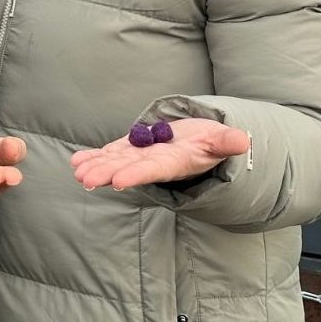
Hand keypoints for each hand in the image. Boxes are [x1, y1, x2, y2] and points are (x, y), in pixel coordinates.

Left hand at [70, 118, 249, 190]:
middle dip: (106, 173)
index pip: (154, 170)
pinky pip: (110, 153)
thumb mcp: (220, 139)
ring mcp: (139, 157)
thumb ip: (227, 142)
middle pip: (128, 168)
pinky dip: (93, 156)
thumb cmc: (210, 142)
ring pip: (115, 162)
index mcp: (175, 162)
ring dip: (95, 166)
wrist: (199, 141)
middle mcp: (154, 163)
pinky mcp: (131, 149)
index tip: (119, 181)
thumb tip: (243, 140)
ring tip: (77, 171)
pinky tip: (77, 161)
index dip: (136, 175)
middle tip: (85, 180)